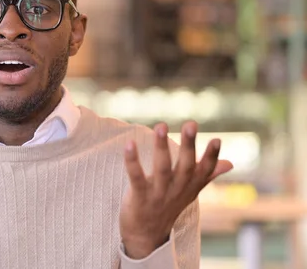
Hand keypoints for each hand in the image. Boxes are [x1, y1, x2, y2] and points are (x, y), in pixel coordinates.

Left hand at [120, 121, 232, 258]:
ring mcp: (158, 194)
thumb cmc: (168, 207)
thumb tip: (230, 163)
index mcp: (190, 186)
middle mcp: (177, 189)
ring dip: (162, 147)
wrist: (146, 236)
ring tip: (161, 126)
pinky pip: (136, 177)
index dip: (212, 157)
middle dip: (188, 145)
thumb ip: (207, 175)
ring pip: (162, 169)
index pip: (204, 171)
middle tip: (191, 124)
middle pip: (185, 166)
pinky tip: (129, 144)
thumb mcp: (190, 191)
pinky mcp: (139, 197)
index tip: (217, 139)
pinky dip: (132, 161)